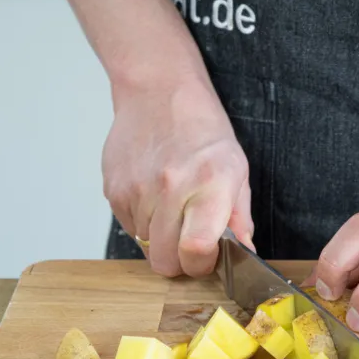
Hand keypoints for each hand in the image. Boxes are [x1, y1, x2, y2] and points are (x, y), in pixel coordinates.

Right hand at [102, 75, 253, 277]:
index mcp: (209, 185)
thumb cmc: (203, 132)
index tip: (208, 258)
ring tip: (174, 209)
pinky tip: (156, 198)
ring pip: (146, 246)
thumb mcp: (237, 171)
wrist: (159, 94)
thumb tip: (245, 251)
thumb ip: (240, 217)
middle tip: (191, 242)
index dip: (201, 265)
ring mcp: (137, 190)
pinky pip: (129, 228)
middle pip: (165, 260)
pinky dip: (143, 223)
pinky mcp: (114, 190)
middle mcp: (170, 189)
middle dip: (180, 261)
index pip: (195, 249)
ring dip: (161, 239)